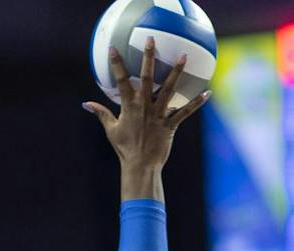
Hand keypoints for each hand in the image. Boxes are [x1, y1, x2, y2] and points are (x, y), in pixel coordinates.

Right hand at [85, 39, 211, 196]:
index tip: (114, 48)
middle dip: (148, 57)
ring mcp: (158, 115)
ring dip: (177, 72)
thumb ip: (101, 113)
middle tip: (151, 39)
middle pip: (146, 77)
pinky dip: (196, 103)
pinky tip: (207, 92)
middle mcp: (144, 107)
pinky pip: (185, 112)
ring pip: (169, 89)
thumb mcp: (111, 130)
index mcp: (129, 107)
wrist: (140, 166)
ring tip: (184, 56)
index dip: (116, 64)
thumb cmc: (125, 149)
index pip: (121, 81)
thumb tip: (86, 104)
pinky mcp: (170, 125)